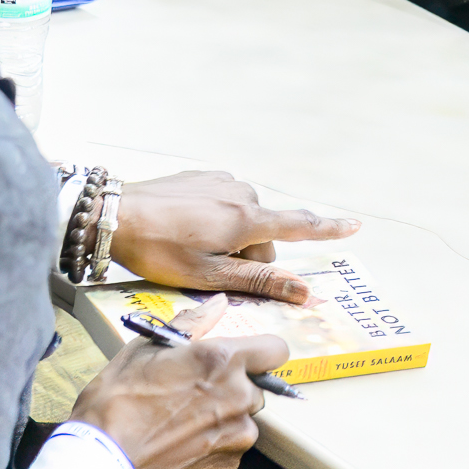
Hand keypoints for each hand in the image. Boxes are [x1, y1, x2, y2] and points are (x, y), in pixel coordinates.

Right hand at [66, 330, 286, 468]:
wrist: (103, 462)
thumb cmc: (116, 403)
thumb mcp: (145, 350)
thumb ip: (191, 324)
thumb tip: (219, 303)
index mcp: (222, 361)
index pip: (275, 350)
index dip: (259, 353)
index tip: (240, 359)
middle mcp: (239, 397)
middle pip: (256, 387)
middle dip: (233, 387)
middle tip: (194, 392)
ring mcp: (237, 435)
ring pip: (244, 419)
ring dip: (224, 417)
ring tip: (183, 422)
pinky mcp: (229, 466)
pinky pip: (231, 447)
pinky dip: (214, 444)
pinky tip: (182, 443)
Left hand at [111, 168, 353, 302]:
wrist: (113, 215)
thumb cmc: (159, 250)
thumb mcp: (210, 275)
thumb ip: (260, 280)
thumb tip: (305, 291)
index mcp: (248, 220)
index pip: (300, 225)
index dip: (329, 229)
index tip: (355, 225)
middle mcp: (241, 193)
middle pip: (264, 234)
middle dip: (249, 255)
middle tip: (211, 271)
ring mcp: (221, 181)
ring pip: (242, 219)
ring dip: (230, 237)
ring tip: (191, 250)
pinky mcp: (201, 176)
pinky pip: (222, 203)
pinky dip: (214, 220)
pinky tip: (184, 229)